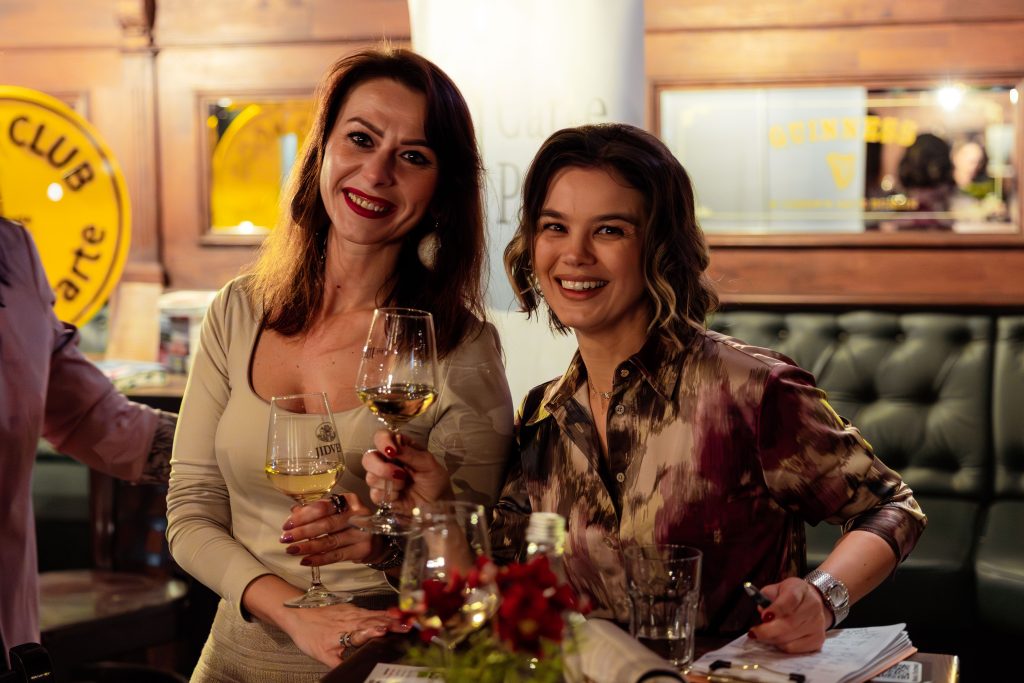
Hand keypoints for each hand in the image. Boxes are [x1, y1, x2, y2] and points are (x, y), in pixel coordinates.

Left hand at [278, 601, 404, 667]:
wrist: (297, 613)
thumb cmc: (308, 633)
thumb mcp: (321, 655)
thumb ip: (338, 664)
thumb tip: (350, 674)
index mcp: (343, 633)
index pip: (361, 632)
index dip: (373, 631)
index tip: (385, 631)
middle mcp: (350, 620)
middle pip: (373, 621)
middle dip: (391, 624)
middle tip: (407, 627)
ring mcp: (352, 612)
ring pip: (374, 615)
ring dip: (390, 618)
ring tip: (405, 621)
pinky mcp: (352, 607)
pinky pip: (370, 610)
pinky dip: (383, 613)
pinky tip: (392, 614)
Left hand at [281, 493, 377, 565]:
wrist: (378, 542)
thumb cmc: (352, 524)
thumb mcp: (337, 513)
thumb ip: (317, 511)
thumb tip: (294, 511)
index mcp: (349, 500)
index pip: (323, 507)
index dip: (303, 516)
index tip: (288, 524)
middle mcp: (358, 514)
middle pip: (326, 524)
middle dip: (302, 532)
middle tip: (285, 538)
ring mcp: (362, 533)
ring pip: (330, 541)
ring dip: (308, 546)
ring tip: (291, 550)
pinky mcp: (362, 550)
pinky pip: (336, 555)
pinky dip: (319, 559)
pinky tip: (305, 560)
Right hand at [363, 429, 454, 507]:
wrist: (437, 503)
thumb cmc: (434, 479)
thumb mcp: (428, 463)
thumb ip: (410, 453)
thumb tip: (392, 448)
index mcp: (398, 447)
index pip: (381, 437)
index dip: (382, 442)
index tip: (392, 452)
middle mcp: (386, 461)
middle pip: (368, 458)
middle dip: (382, 467)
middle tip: (400, 474)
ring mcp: (381, 479)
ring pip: (370, 477)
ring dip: (390, 483)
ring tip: (405, 485)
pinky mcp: (380, 496)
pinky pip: (375, 494)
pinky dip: (390, 495)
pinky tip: (400, 496)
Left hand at [747, 577, 831, 652]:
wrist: (812, 602)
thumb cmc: (789, 595)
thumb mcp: (776, 589)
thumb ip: (766, 596)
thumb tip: (762, 610)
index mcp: (800, 589)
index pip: (790, 599)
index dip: (777, 609)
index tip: (764, 617)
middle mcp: (813, 606)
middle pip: (790, 623)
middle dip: (768, 630)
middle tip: (754, 632)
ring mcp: (818, 624)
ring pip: (790, 638)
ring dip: (772, 639)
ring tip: (762, 635)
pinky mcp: (818, 639)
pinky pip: (795, 648)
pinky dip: (781, 646)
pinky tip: (775, 639)